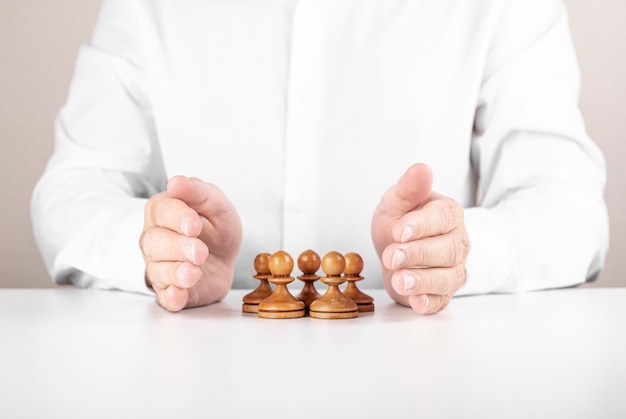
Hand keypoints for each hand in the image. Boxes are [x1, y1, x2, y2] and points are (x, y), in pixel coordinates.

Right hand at [140, 176, 241, 311]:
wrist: (223, 256)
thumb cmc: (214, 226)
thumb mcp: (215, 203)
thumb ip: (198, 192)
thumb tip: (176, 182)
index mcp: (163, 212)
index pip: (162, 211)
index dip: (177, 218)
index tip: (195, 225)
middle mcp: (155, 240)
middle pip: (155, 243)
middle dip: (177, 247)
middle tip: (199, 251)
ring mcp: (160, 267)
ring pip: (157, 271)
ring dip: (176, 272)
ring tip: (194, 272)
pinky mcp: (172, 291)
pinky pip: (165, 297)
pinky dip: (171, 297)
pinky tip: (179, 294)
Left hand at [371, 163, 469, 313]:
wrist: (396, 249)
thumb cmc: (400, 221)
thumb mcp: (397, 201)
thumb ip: (409, 188)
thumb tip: (422, 168)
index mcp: (448, 214)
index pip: (442, 218)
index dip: (422, 225)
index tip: (399, 231)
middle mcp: (456, 242)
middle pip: (447, 250)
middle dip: (419, 254)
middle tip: (392, 255)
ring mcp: (453, 269)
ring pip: (447, 277)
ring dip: (423, 281)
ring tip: (399, 281)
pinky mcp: (442, 293)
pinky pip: (442, 300)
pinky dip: (430, 302)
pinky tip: (416, 302)